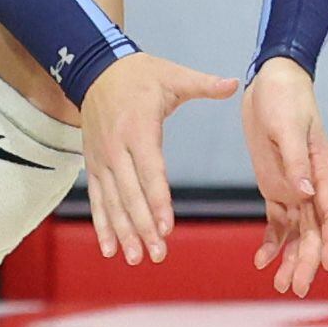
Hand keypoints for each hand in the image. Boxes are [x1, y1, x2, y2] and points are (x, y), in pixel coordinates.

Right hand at [72, 49, 238, 263]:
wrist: (95, 69)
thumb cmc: (139, 75)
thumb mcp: (172, 75)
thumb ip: (203, 84)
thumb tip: (234, 83)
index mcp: (138, 128)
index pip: (149, 170)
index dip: (157, 200)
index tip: (166, 227)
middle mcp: (116, 147)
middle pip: (130, 193)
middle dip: (142, 226)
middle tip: (156, 254)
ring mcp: (101, 159)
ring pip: (112, 201)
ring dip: (123, 231)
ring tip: (135, 258)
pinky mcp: (93, 165)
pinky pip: (97, 199)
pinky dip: (102, 224)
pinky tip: (109, 249)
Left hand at [242, 57, 327, 296]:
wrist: (271, 80)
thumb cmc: (285, 98)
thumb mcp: (286, 126)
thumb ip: (295, 161)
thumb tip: (305, 194)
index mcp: (322, 170)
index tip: (327, 265)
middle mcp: (312, 184)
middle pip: (314, 231)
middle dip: (308, 261)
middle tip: (297, 288)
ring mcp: (294, 187)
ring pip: (297, 232)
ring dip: (291, 258)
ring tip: (282, 285)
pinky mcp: (275, 185)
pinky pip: (277, 221)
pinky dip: (272, 242)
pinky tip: (262, 262)